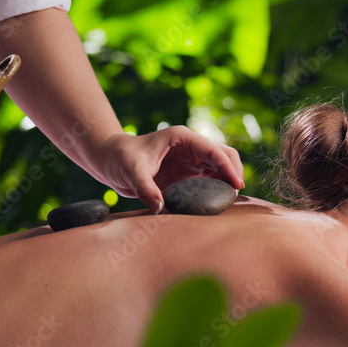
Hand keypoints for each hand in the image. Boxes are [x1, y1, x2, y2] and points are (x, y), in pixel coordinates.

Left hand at [95, 126, 245, 212]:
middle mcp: (191, 147)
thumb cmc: (120, 158)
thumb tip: (159, 208)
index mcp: (182, 138)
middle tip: (235, 194)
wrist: (111, 160)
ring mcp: (191, 161)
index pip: (213, 151)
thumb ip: (144, 188)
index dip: (228, 167)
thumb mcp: (130, 171)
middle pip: (225, 155)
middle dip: (234, 172)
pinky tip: (217, 204)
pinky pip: (209, 181)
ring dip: (227, 183)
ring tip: (229, 202)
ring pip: (221, 168)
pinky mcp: (188, 175)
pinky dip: (216, 191)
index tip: (236, 185)